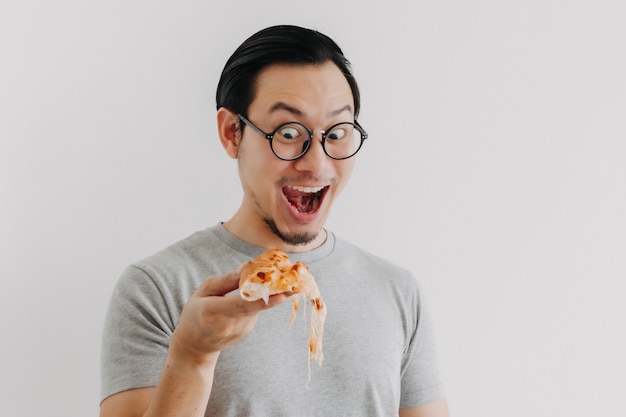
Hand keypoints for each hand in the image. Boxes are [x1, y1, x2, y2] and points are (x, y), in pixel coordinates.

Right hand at [167, 270, 289, 367]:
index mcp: (214, 312)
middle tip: (298, 280)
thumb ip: (226, 281)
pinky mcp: (247, 332)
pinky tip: (253, 294)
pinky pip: (256, 311)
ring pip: (258, 306)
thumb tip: (248, 267)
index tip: (283, 295)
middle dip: (279, 292)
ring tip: (277, 279)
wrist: (194, 347)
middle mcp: (229, 324)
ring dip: (267, 293)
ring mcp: (240, 331)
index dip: (264, 300)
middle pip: (257, 306)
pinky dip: (258, 301)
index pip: (243, 305)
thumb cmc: (195, 314)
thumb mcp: (203, 292)